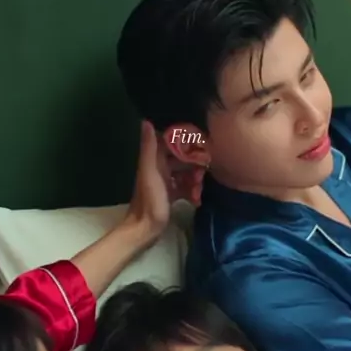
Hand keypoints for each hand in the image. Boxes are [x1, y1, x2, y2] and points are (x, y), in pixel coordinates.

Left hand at [126, 120, 204, 237]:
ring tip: (199, 187)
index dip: (185, 140)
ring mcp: (166, 182)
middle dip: (194, 161)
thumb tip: (146, 120)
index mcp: (154, 160)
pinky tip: (197, 197)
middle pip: (181, 158)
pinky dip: (192, 190)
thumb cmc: (149, 201)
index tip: (200, 140)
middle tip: (205, 169)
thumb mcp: (150, 172)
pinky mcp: (171, 195)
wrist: (145, 230)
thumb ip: (149, 148)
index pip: (171, 142)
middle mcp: (159, 168)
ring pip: (185, 172)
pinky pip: (185, 186)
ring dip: (194, 177)